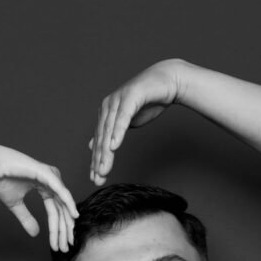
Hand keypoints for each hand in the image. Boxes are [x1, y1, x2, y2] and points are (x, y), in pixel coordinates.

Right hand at [0, 145, 77, 251]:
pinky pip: (61, 191)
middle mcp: (51, 181)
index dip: (57, 230)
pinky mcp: (47, 173)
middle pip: (62, 210)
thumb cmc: (1, 180)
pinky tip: (74, 216)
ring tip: (70, 239)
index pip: (55, 212)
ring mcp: (50, 176)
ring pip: (63, 203)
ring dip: (67, 223)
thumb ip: (27, 218)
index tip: (59, 246)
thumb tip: (36, 234)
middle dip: (64, 230)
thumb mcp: (15, 205)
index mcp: (45, 187)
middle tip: (66, 247)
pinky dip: (68, 204)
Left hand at [89, 59, 186, 184]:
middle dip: (99, 161)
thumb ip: (111, 133)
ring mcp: (118, 100)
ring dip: (106, 152)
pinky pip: (122, 118)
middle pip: (102, 138)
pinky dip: (117, 132)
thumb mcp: (127, 121)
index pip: (99, 141)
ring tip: (104, 169)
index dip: (96, 161)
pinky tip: (114, 146)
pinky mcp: (130, 97)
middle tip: (97, 179)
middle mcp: (108, 106)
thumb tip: (93, 145)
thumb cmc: (147, 102)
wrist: (166, 82)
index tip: (95, 179)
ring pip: (109, 131)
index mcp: (106, 113)